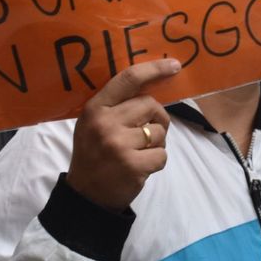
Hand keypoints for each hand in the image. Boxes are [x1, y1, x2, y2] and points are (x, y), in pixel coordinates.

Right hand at [65, 58, 180, 211]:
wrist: (86, 194)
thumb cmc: (94, 154)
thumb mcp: (94, 123)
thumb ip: (117, 106)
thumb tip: (154, 86)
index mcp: (95, 108)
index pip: (128, 79)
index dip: (154, 69)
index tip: (174, 66)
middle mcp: (106, 123)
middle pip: (151, 105)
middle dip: (156, 118)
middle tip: (147, 133)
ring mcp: (119, 145)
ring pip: (159, 132)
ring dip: (156, 143)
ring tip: (139, 152)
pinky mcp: (133, 166)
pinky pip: (162, 155)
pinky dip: (156, 161)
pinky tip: (141, 167)